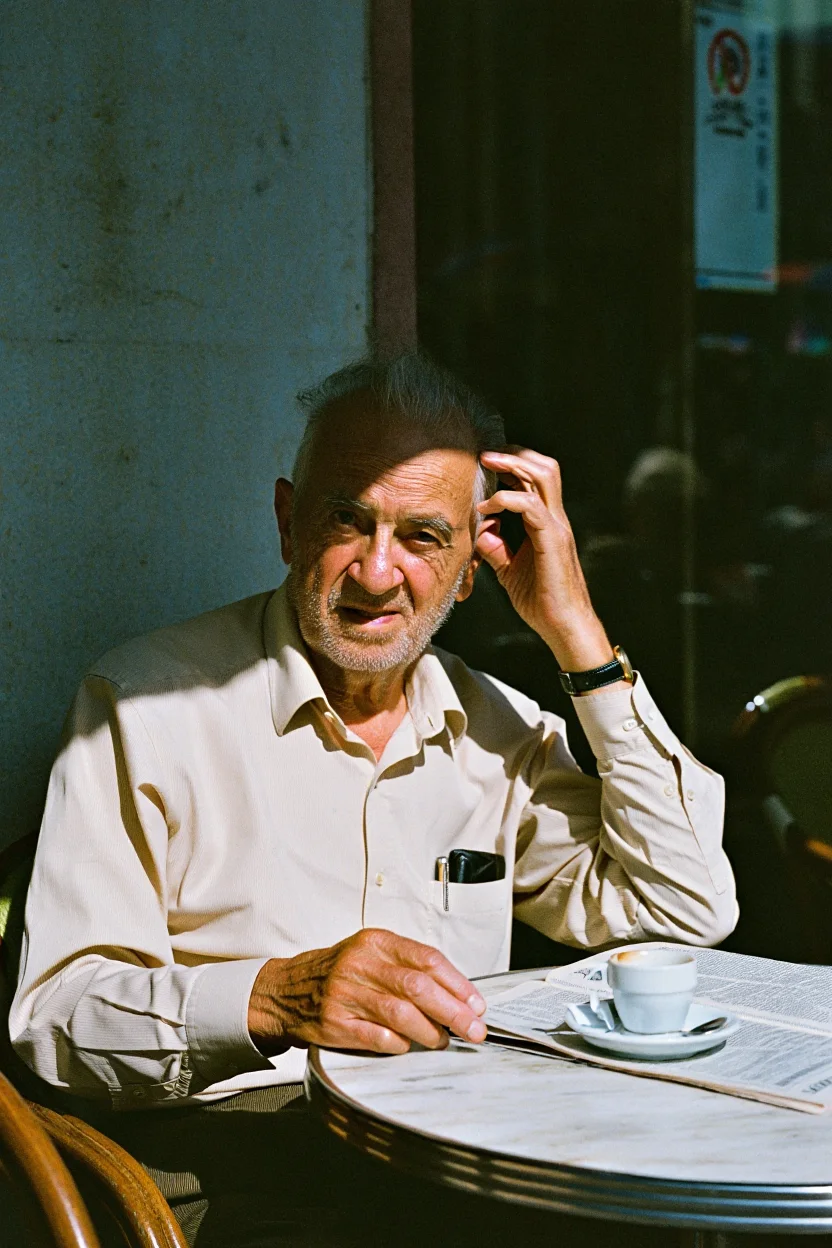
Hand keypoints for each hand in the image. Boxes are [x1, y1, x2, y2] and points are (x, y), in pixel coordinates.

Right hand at [247, 928, 487, 1055]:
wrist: (286, 989)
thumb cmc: (339, 972)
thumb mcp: (370, 954)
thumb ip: (408, 967)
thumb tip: (457, 994)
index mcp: (375, 942)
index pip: (427, 959)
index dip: (458, 983)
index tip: (476, 1003)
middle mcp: (360, 964)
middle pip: (419, 987)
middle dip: (454, 1011)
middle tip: (474, 1029)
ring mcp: (346, 994)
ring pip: (401, 1013)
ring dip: (430, 1031)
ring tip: (443, 1040)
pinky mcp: (335, 1023)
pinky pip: (377, 1038)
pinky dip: (399, 1045)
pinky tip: (408, 1046)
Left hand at [476, 447, 617, 673]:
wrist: (563, 625)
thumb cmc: (541, 601)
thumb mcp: (509, 569)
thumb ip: (496, 548)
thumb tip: (479, 530)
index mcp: (547, 524)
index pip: (536, 480)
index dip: (514, 466)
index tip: (487, 464)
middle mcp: (555, 519)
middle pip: (544, 467)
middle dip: (515, 454)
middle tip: (485, 454)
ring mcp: (556, 527)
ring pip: (543, 476)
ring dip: (514, 464)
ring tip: (487, 463)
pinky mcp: (552, 540)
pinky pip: (531, 506)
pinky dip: (506, 499)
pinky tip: (487, 509)